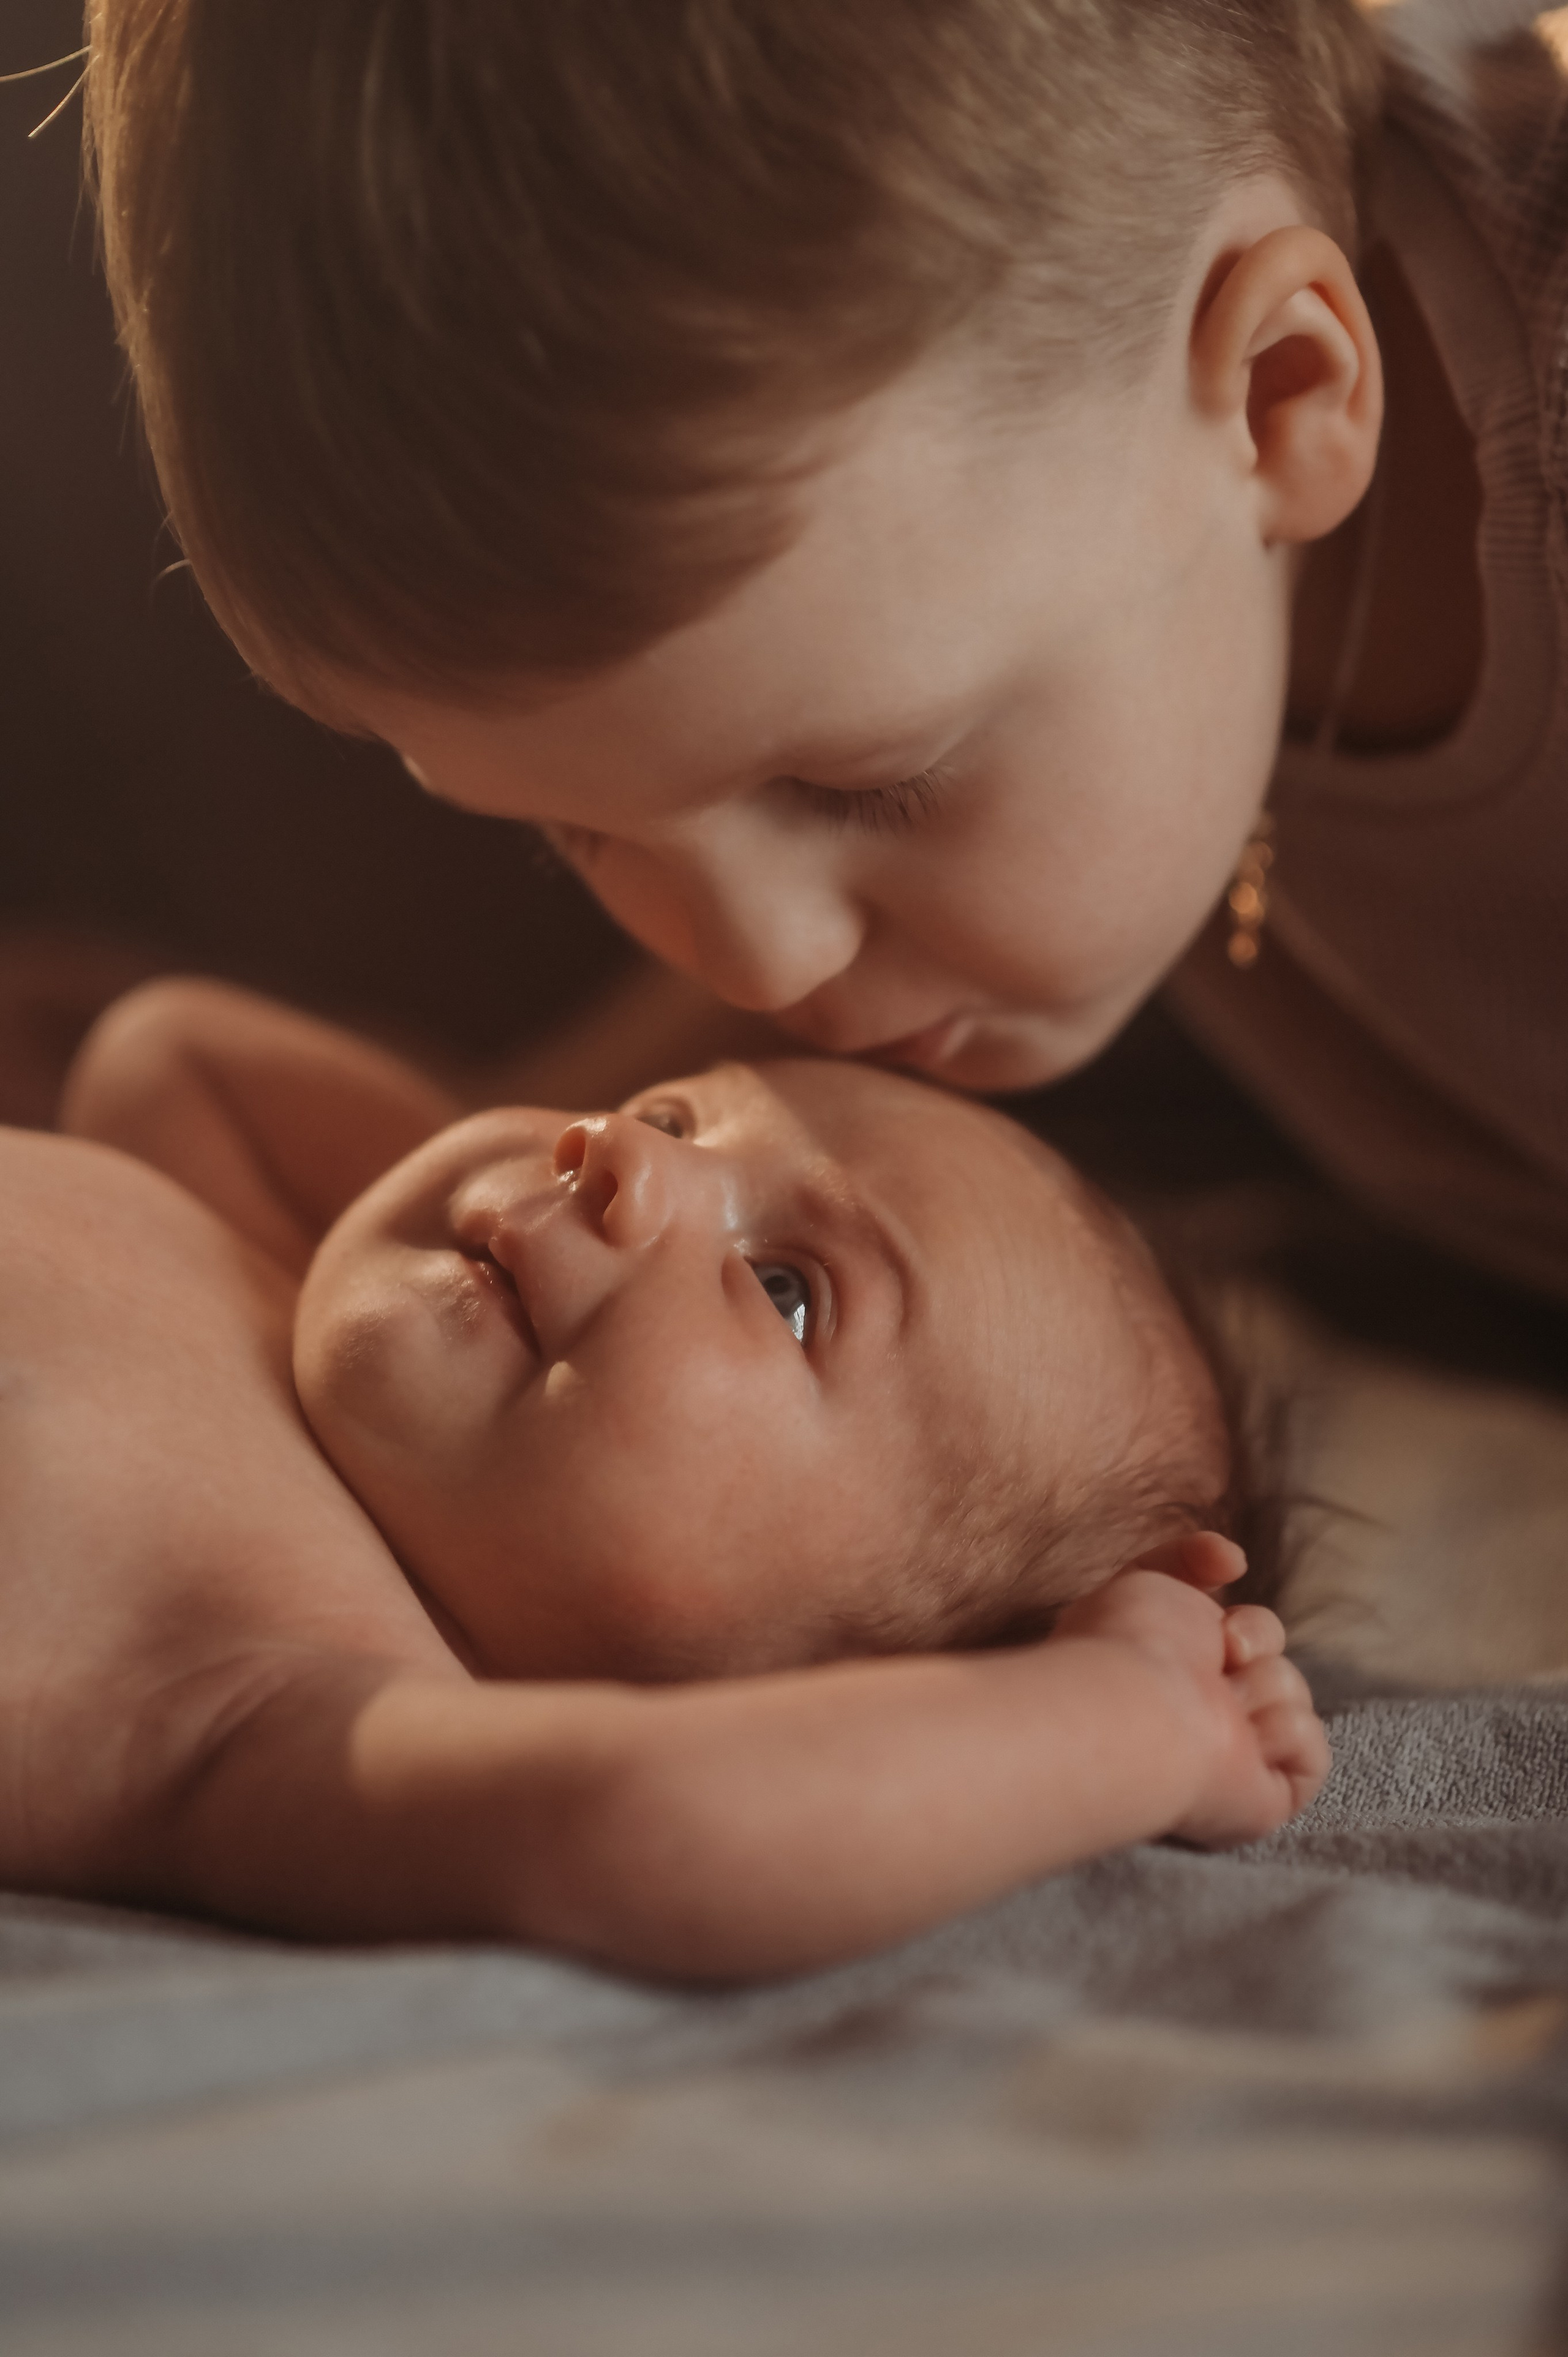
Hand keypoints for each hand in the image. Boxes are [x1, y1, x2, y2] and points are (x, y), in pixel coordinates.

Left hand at [1051, 1562, 1328, 1847]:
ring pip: (1294, 1690)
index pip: (1232, 1627)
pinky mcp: (1267, 1794)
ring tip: (1217, 1710)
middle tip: (1221, 1656)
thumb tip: (1237, 1562)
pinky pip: (1315, 1749)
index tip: (1222, 1595)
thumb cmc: (1131, 1643)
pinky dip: (1285, 1736)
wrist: (1140, 1709)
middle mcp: (1203, 1706)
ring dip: (1262, 1687)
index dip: (1233, 1615)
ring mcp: (1235, 1752)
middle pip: (1271, 1647)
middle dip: (1253, 1637)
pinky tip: (1244, 1746)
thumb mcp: (1148, 1575)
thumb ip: (1188, 1560)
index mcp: (1176, 1663)